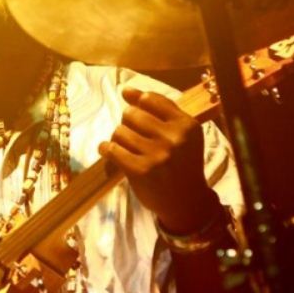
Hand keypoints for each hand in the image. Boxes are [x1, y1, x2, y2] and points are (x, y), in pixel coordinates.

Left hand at [98, 87, 219, 233]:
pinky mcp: (140, 171)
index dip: (137, 104)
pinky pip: (111, 150)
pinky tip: (110, 153)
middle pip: (130, 114)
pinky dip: (106, 150)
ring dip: (118, 139)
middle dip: (127, 123)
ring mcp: (157, 155)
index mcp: (186, 125)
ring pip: (119, 132)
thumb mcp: (181, 134)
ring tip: (127, 148)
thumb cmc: (182, 163)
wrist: (187, 202)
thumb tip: (126, 90)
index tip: (136, 113)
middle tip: (134, 136)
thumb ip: (158, 109)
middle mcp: (173, 138)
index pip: (150, 100)